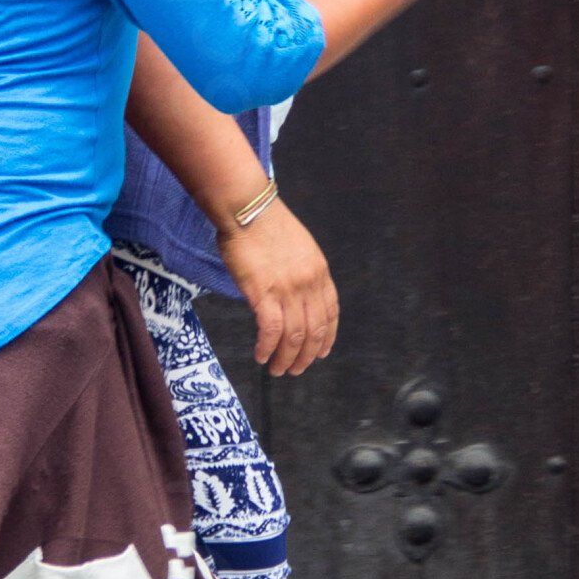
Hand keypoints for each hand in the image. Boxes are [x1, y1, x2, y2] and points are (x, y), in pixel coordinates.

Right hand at [218, 194, 339, 376]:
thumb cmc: (265, 223)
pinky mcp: (264, 293)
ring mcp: (288, 290)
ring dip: (287, 359)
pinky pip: (271, 331)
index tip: (321, 352)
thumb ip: (301, 271)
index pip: (331, 313)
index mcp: (319, 271)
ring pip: (295, 337)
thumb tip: (292, 294)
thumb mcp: (298, 246)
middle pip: (315, 330)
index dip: (327, 337)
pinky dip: (268, 348)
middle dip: (307, 356)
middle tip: (296, 369)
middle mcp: (309, 284)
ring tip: (277, 370)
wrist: (247, 209)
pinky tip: (261, 356)